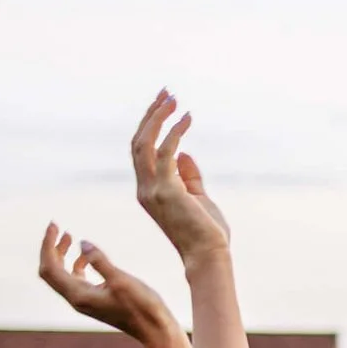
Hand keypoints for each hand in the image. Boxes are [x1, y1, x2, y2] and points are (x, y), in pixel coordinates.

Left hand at [38, 226, 184, 347]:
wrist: (155, 330)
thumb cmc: (141, 307)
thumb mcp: (121, 280)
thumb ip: (100, 261)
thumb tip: (82, 242)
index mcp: (79, 295)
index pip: (50, 268)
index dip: (48, 245)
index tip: (53, 225)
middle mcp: (77, 299)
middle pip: (50, 272)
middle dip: (50, 249)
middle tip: (57, 227)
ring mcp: (85, 301)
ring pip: (62, 275)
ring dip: (61, 255)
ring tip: (68, 236)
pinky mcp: (94, 300)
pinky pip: (76, 280)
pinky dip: (75, 264)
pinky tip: (85, 256)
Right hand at [129, 92, 231, 265]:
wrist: (208, 255)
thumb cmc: (205, 232)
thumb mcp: (196, 198)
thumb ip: (188, 176)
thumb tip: (183, 153)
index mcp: (148, 190)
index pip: (141, 152)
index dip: (150, 126)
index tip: (164, 105)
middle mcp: (144, 188)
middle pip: (138, 143)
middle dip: (150, 115)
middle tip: (166, 92)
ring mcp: (152, 190)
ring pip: (144, 144)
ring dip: (158, 118)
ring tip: (173, 98)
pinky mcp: (167, 190)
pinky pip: (166, 152)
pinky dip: (175, 132)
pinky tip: (187, 118)